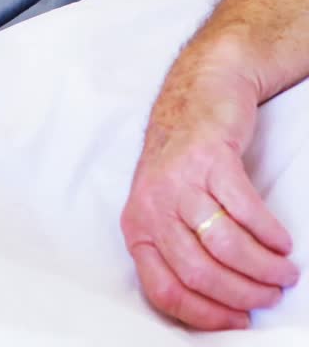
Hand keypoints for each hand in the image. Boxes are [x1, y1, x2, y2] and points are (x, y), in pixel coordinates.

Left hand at [121, 66, 298, 329]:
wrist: (195, 99)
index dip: (204, 314)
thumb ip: (179, 250)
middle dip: (241, 294)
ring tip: (283, 272)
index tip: (237, 320)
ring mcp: (179, 182)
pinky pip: (245, 210)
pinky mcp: (209, 159)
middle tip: (269, 296)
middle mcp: (152, 207)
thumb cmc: (183, 165)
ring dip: (262, 267)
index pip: (163, 289)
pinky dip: (269, 234)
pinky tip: (281, 241)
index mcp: (137, 228)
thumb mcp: (165, 210)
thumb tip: (216, 304)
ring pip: (224, 245)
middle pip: (198, 272)